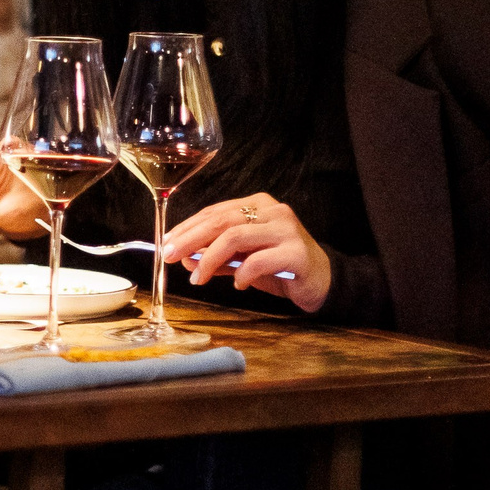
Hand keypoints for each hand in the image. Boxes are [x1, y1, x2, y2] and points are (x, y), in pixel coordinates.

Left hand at [166, 192, 332, 313]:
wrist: (322, 281)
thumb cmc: (280, 267)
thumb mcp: (244, 260)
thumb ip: (217, 257)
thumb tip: (185, 258)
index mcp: (258, 205)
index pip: (215, 212)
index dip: (187, 228)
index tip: (166, 244)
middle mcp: (273, 211)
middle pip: (222, 220)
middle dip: (191, 239)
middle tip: (171, 257)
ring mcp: (286, 229)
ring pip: (236, 237)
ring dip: (211, 259)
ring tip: (199, 278)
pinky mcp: (297, 252)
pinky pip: (260, 260)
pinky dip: (242, 274)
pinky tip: (237, 284)